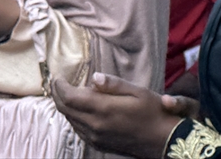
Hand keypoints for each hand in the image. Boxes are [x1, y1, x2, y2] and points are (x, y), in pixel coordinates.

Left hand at [53, 72, 198, 158]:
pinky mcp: (98, 143)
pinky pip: (78, 129)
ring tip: (67, 93)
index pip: (71, 98)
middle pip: (66, 109)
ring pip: (70, 120)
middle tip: (57, 83)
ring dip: (65, 105)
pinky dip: (74, 116)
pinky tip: (80, 109)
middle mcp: (95, 125)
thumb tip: (94, 77)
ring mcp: (95, 137)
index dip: (61, 86)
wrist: (163, 140)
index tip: (58, 77)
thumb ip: (114, 84)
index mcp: (104, 109)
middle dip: (58, 95)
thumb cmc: (154, 112)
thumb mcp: (139, 92)